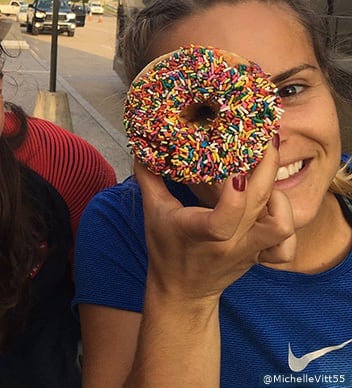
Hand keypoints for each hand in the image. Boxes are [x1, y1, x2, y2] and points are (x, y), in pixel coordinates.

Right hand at [136, 143, 295, 302]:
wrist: (182, 290)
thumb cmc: (165, 250)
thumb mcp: (154, 213)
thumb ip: (150, 179)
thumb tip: (142, 148)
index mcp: (200, 232)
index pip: (224, 218)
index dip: (234, 194)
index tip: (234, 171)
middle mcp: (230, 241)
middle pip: (259, 203)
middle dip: (267, 165)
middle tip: (265, 138)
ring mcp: (248, 250)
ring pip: (281, 223)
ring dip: (278, 195)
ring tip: (267, 176)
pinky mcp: (260, 256)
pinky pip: (287, 246)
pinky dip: (286, 223)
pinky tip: (275, 206)